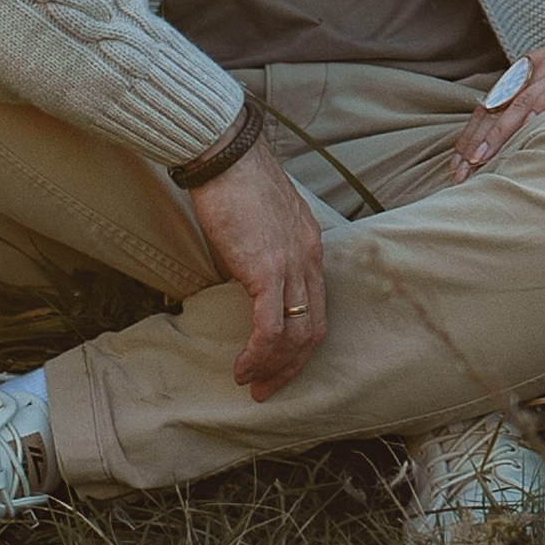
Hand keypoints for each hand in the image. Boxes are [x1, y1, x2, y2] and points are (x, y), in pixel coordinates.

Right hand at [186, 137, 327, 397]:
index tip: (280, 364)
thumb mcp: (262, 221)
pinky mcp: (267, 270)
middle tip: (267, 388)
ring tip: (251, 383)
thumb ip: (265, 249)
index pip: (318, 307)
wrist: (226, 156)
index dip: (301, 343)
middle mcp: (309, 259)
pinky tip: (243, 367)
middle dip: (292, 365)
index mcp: (310, 247)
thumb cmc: (235, 181)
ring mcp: (292, 265)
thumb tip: (247, 275)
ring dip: (274, 367)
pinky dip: (259, 354)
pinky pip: (271, 327)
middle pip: (314, 328)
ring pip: (297, 334)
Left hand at [448, 0, 544, 179]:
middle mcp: (541, 68)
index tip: (460, 161)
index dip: (475, 132)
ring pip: (515, 108)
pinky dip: (527, 120)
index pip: (496, 102)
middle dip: (472, 142)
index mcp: (538, 67)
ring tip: (473, 165)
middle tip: (455, 174)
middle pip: (496, 107)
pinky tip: (512, 139)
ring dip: (491, 137)